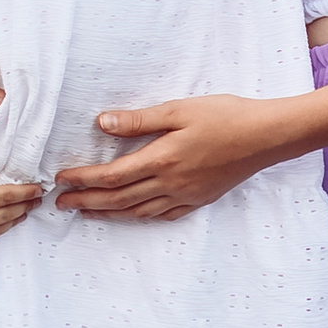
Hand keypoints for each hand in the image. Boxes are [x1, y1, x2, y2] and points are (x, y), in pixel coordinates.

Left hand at [52, 94, 274, 220]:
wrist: (266, 136)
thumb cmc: (225, 116)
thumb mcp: (179, 110)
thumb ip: (140, 120)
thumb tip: (102, 123)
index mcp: (162, 160)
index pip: (112, 175)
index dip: (83, 179)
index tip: (60, 179)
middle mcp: (170, 184)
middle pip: (118, 199)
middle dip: (86, 202)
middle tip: (61, 204)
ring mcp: (185, 196)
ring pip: (138, 212)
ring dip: (108, 213)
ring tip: (86, 212)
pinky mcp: (199, 199)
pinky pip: (163, 215)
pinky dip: (140, 217)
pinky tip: (131, 215)